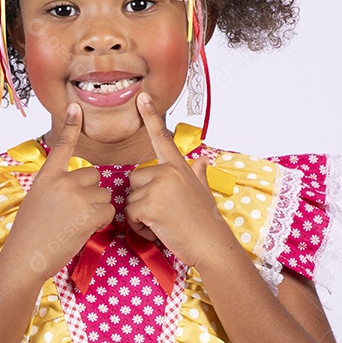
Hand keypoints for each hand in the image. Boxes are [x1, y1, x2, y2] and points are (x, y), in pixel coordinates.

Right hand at [0, 104, 114, 281]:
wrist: (25, 257)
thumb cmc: (29, 234)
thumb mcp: (36, 200)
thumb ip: (55, 187)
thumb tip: (78, 184)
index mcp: (46, 176)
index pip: (61, 146)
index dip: (70, 126)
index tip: (76, 107)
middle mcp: (62, 181)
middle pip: (93, 175)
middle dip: (90, 192)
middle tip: (73, 212)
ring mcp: (77, 195)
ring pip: (103, 194)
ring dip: (96, 209)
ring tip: (75, 223)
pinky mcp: (89, 212)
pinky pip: (108, 210)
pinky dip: (101, 222)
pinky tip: (82, 229)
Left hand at [124, 93, 235, 269]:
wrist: (211, 244)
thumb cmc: (206, 221)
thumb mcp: (203, 190)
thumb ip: (198, 173)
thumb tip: (202, 159)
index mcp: (179, 166)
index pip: (162, 138)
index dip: (150, 116)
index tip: (141, 98)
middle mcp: (168, 171)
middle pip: (134, 179)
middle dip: (142, 199)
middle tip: (164, 213)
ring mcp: (158, 186)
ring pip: (130, 199)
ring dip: (141, 216)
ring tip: (163, 223)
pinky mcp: (149, 203)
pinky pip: (130, 215)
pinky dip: (139, 227)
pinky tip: (158, 230)